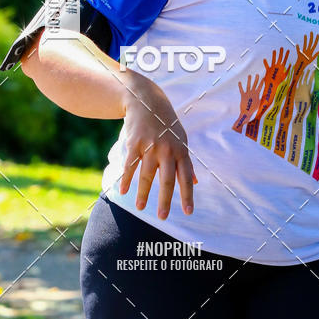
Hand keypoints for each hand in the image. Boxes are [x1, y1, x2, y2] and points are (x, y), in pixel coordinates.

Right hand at [119, 73, 197, 219]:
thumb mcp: (180, 138)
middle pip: (166, 180)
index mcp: (181, 149)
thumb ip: (186, 161)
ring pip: (147, 176)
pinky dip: (126, 180)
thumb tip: (195, 181)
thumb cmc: (166, 123)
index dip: (188, 195)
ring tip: (141, 208)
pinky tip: (123, 191)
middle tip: (163, 217)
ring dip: (143, 194)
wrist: (146, 100)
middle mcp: (167, 149)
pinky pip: (130, 166)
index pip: (186, 176)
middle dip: (165, 200)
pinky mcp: (135, 143)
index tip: (188, 212)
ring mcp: (150, 146)